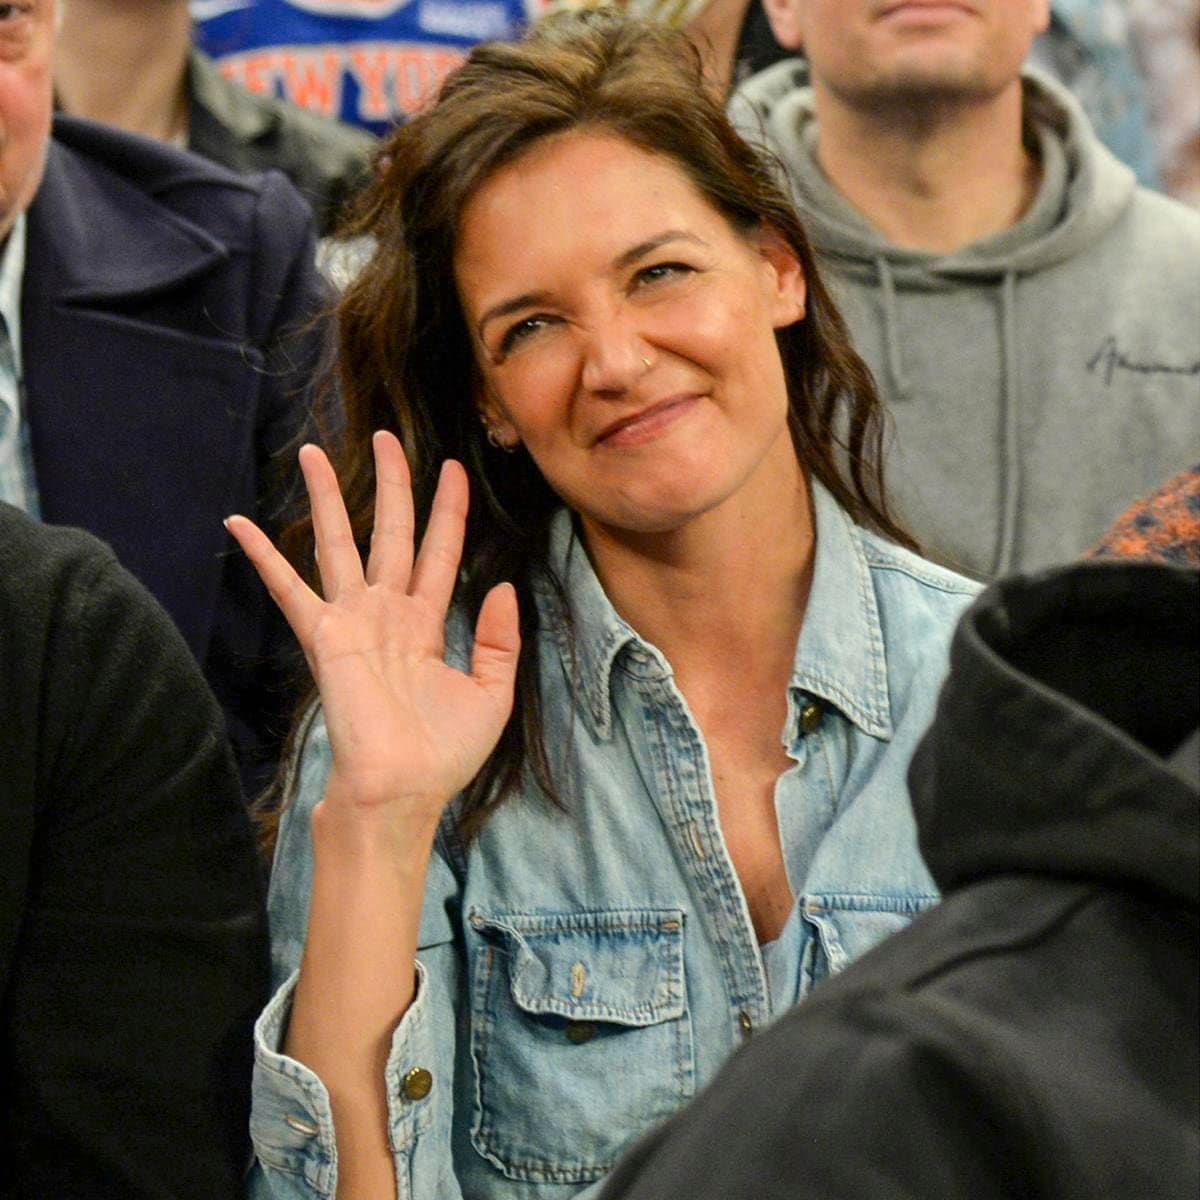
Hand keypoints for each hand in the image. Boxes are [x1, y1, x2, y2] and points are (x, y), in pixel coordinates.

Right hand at [225, 432, 519, 827]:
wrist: (403, 792)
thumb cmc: (444, 752)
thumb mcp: (490, 693)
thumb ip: (498, 639)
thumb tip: (501, 586)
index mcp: (427, 623)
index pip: (439, 551)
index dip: (447, 511)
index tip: (454, 468)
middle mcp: (387, 612)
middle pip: (389, 531)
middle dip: (390, 484)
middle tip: (383, 437)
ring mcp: (352, 621)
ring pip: (338, 543)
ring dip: (325, 499)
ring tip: (312, 453)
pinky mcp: (324, 637)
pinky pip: (289, 589)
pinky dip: (263, 556)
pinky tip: (239, 522)